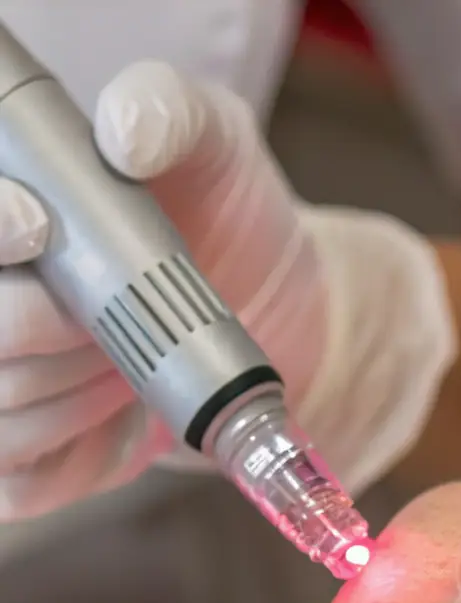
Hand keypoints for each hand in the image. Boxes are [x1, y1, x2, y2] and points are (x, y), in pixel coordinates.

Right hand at [0, 61, 454, 519]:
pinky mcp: (25, 462)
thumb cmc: (230, 223)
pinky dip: (70, 446)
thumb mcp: (217, 146)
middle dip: (46, 322)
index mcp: (10, 218)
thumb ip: (171, 113)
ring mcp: (3, 384)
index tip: (40, 227)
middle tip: (112, 319)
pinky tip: (114, 407)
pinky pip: (12, 475)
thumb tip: (126, 127)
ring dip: (74, 388)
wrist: (277, 321)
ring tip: (127, 360)